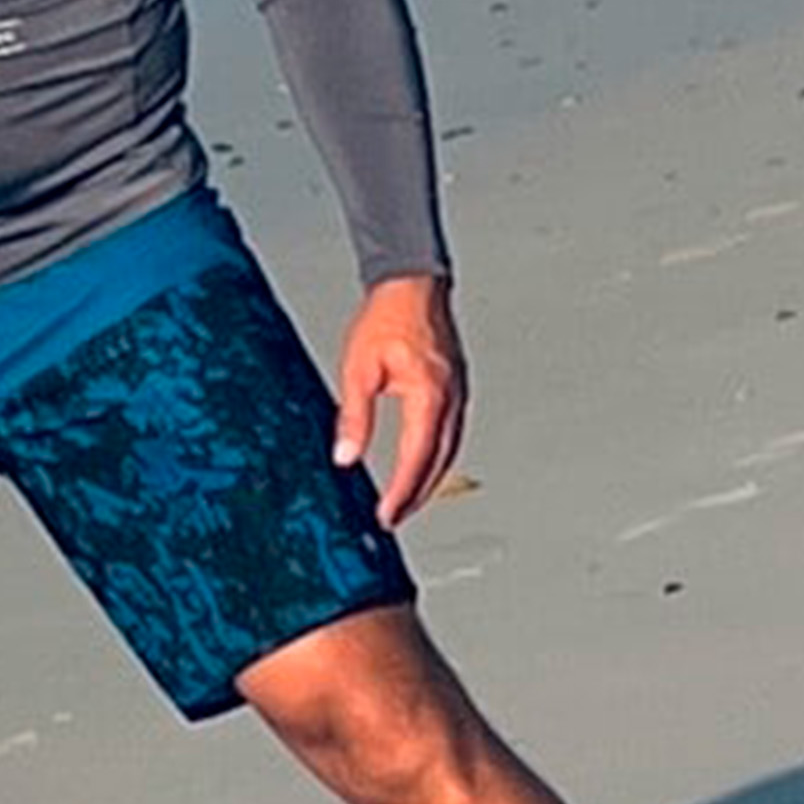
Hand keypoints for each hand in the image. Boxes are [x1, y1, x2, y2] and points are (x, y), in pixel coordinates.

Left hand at [332, 275, 465, 531]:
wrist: (412, 285)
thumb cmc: (387, 318)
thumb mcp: (359, 369)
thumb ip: (354, 416)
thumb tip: (345, 456)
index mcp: (430, 395)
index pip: (418, 457)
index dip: (403, 491)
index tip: (387, 514)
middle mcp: (451, 398)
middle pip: (439, 461)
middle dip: (417, 495)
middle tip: (395, 517)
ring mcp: (458, 394)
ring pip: (449, 450)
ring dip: (429, 479)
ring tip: (407, 501)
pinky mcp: (455, 389)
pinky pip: (450, 433)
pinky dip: (437, 456)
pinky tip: (423, 465)